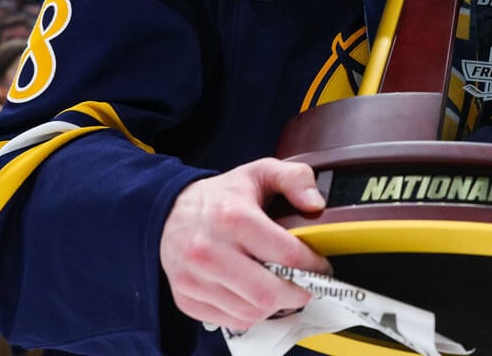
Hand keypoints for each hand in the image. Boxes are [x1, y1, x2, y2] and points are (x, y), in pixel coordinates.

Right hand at [159, 157, 330, 330]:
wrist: (170, 211)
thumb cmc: (221, 196)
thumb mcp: (261, 171)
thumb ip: (296, 178)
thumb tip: (315, 204)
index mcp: (232, 216)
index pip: (287, 255)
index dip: (313, 266)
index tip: (321, 266)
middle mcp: (208, 250)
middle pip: (268, 293)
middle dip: (298, 293)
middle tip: (307, 285)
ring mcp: (194, 277)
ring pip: (251, 311)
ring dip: (276, 306)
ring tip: (282, 288)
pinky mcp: (186, 297)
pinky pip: (232, 320)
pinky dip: (252, 313)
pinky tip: (256, 295)